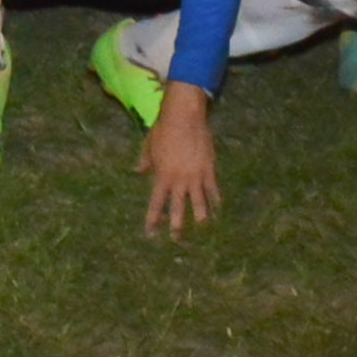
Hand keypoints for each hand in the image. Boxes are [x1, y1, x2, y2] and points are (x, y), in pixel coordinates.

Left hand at [137, 87, 220, 236]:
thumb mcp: (149, 145)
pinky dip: (216, 201)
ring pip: (198, 203)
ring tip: (202, 229)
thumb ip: (145, 161)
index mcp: (161, 175)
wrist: (184, 117)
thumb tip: (138, 172)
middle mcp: (178, 180)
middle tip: (176, 240)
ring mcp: (195, 176)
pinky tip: (219, 210)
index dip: (153, 219)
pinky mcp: (209, 169)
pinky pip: (213, 189)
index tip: (151, 234)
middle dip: (176, 226)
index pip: (156, 203)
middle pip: (177, 208)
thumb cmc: (164, 129)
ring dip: (200, 217)